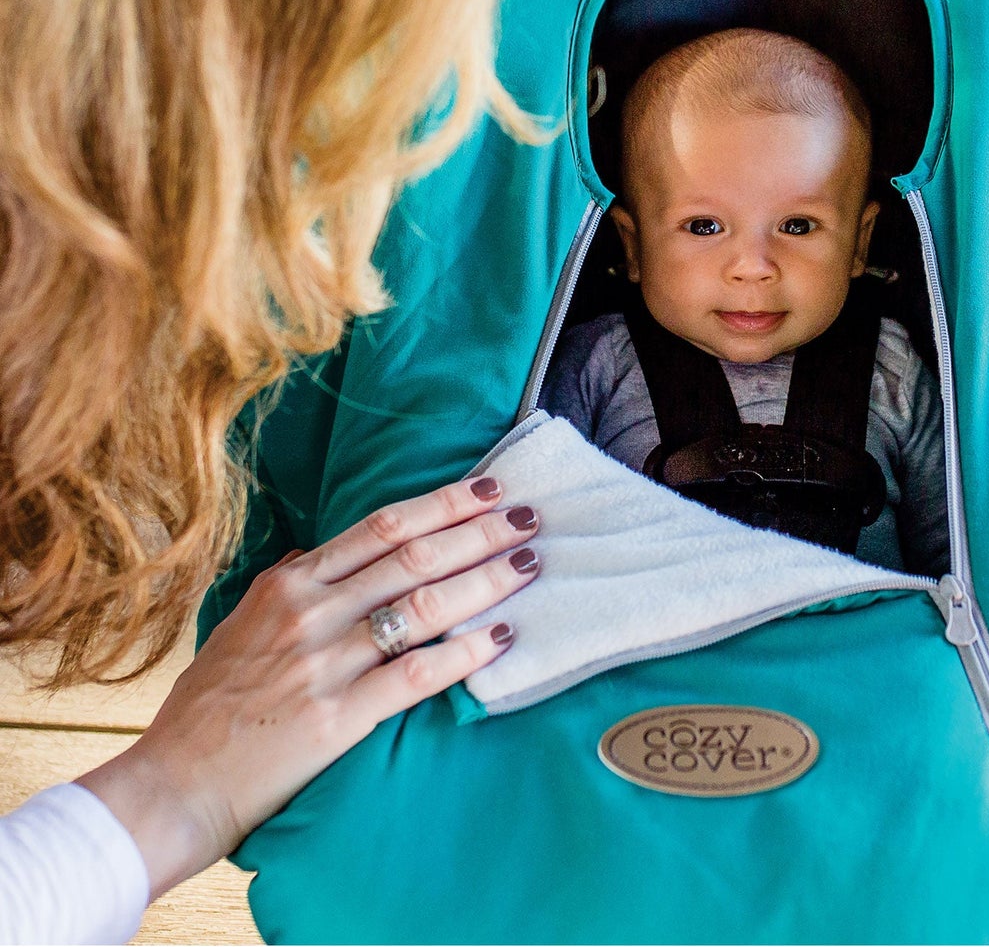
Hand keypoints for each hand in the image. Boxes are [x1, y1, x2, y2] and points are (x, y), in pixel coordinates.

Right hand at [79, 474, 537, 898]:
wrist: (172, 784)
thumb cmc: (209, 704)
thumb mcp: (242, 622)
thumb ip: (288, 582)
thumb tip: (320, 549)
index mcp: (290, 582)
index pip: (383, 526)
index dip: (444, 503)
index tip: (492, 488)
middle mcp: (310, 611)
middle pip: (414, 555)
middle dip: (481, 532)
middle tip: (531, 519)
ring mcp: (323, 663)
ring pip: (423, 606)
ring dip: (485, 581)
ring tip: (528, 567)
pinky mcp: (336, 717)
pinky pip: (415, 675)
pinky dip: (464, 653)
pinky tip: (500, 638)